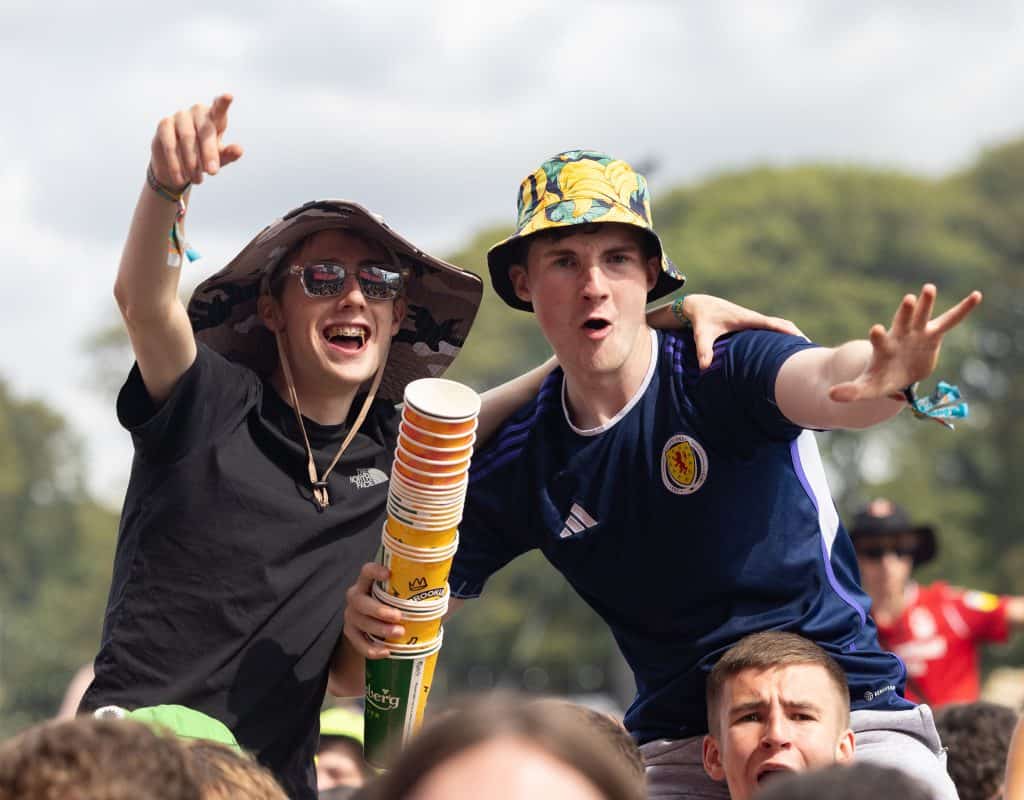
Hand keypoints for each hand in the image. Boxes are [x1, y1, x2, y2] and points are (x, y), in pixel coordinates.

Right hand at [150, 93, 243, 189]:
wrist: (178, 167)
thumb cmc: (204, 158)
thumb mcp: (219, 158)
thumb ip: (228, 154)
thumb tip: (239, 149)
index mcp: (214, 118)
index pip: (219, 109)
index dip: (223, 103)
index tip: (229, 96)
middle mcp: (197, 112)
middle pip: (205, 131)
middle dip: (209, 154)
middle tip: (213, 173)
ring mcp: (179, 116)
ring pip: (187, 138)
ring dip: (193, 162)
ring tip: (198, 181)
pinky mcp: (164, 124)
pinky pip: (170, 144)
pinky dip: (176, 163)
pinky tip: (181, 178)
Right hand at [343, 562, 404, 659]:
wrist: (375, 625)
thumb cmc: (393, 605)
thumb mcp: (399, 595)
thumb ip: (413, 592)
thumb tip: (442, 591)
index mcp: (367, 582)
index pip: (366, 571)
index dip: (375, 571)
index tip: (389, 574)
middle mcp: (356, 597)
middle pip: (360, 601)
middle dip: (379, 610)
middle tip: (398, 616)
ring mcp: (351, 615)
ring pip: (361, 622)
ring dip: (380, 629)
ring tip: (399, 633)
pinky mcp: (351, 633)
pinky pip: (358, 643)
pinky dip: (372, 649)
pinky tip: (386, 651)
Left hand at [650, 294, 804, 368]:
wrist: (700, 305)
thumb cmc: (701, 319)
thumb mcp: (701, 334)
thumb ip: (703, 349)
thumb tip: (704, 368)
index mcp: (745, 318)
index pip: (770, 324)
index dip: (786, 330)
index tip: (801, 339)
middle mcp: (753, 318)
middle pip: (781, 325)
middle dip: (796, 336)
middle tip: (812, 350)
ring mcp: (755, 321)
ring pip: (779, 327)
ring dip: (792, 337)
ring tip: (806, 353)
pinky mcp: (753, 325)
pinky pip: (773, 330)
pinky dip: (784, 337)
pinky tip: (789, 351)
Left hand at [829, 284, 982, 402]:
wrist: (896, 373)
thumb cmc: (881, 379)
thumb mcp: (868, 387)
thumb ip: (852, 391)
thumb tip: (831, 396)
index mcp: (883, 348)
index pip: (879, 341)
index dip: (878, 336)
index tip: (876, 330)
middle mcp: (899, 335)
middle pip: (902, 321)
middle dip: (906, 312)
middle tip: (908, 299)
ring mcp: (916, 333)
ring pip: (923, 316)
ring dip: (926, 303)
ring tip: (929, 288)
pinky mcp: (933, 334)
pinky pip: (950, 320)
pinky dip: (963, 309)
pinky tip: (977, 295)